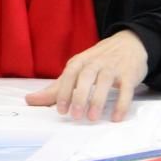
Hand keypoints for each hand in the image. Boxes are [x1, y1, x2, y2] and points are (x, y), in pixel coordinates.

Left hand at [24, 30, 147, 122]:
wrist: (130, 43)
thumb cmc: (98, 61)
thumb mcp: (77, 70)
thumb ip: (56, 87)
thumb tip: (30, 100)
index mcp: (80, 62)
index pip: (69, 74)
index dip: (64, 92)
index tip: (60, 110)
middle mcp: (95, 63)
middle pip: (85, 77)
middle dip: (79, 96)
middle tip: (75, 116)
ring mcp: (113, 68)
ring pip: (104, 82)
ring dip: (98, 100)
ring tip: (92, 118)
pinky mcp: (129, 74)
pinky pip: (126, 89)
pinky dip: (121, 103)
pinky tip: (116, 117)